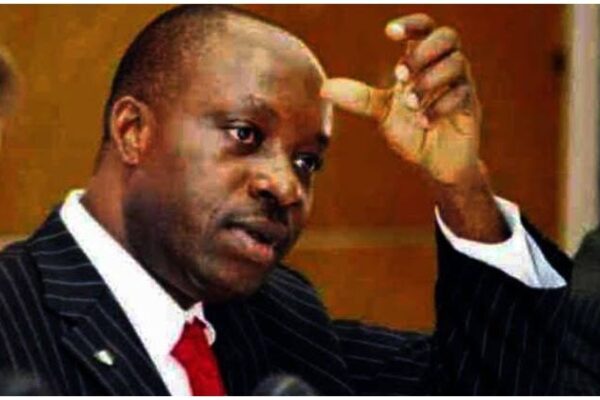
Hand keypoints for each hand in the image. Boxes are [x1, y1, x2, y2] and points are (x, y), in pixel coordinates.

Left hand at [321, 14, 480, 184]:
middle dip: (423, 52)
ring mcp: (460, 86)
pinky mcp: (470, 108)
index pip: (424, 28)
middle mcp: (443, 69)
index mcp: (422, 63)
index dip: (411, 24)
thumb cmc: (412, 131)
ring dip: (429, 81)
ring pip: (457, 63)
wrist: (435, 162)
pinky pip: (462, 95)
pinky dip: (439, 107)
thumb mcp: (382, 112)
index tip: (389, 32)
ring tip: (410, 104)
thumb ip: (358, 97)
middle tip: (399, 75)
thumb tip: (324, 88)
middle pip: (447, 37)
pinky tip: (423, 122)